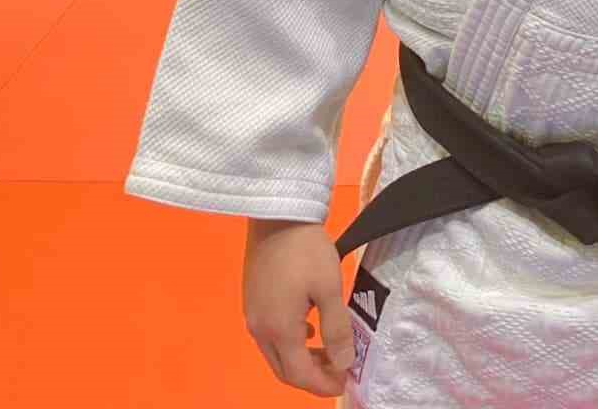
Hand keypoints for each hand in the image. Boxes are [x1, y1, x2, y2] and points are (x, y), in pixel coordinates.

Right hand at [243, 219, 354, 397]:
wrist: (277, 213)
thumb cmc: (306, 250)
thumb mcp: (329, 287)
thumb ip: (336, 329)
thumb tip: (344, 364)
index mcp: (278, 330)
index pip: (300, 375)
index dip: (322, 385)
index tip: (345, 382)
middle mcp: (259, 329)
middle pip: (284, 370)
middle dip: (311, 377)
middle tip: (338, 371)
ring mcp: (252, 314)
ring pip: (275, 354)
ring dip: (300, 360)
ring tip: (328, 352)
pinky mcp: (252, 299)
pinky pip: (270, 336)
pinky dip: (290, 343)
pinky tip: (308, 330)